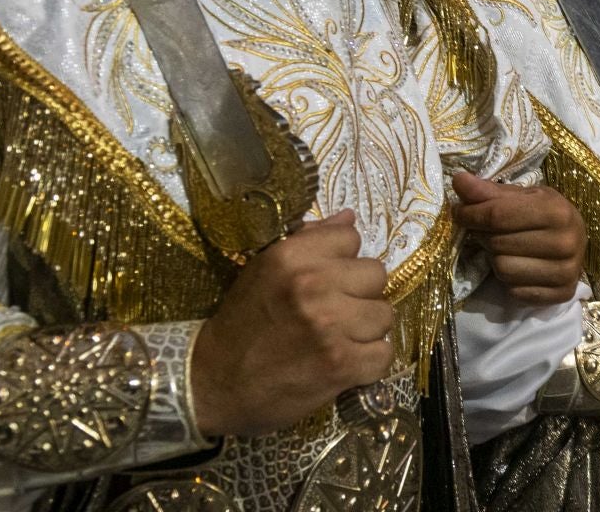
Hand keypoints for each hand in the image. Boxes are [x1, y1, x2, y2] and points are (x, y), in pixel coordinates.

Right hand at [190, 211, 394, 436]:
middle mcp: (313, 285)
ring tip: (341, 338)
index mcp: (291, 257)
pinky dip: (369, 362)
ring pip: (385, 314)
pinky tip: (346, 363)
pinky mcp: (341, 365)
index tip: (328, 278)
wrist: (215, 383)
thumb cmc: (242, 323)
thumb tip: (349, 217)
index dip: (342, 259)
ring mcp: (330, 327)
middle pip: (376, 274)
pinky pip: (384, 354)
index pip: (351, 238)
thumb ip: (308, 241)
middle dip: (360, 293)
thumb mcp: (264, 270)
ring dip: (367, 329)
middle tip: (337, 311)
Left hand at [452, 172, 585, 305]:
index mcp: (557, 211)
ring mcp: (566, 271)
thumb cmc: (544, 213)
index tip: (458, 212)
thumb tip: (458, 180)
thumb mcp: (522, 196)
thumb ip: (489, 191)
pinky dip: (508, 281)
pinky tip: (517, 266)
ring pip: (503, 270)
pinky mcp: (562, 294)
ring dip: (494, 259)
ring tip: (502, 248)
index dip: (471, 214)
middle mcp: (565, 242)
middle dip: (483, 235)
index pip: (498, 215)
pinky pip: (515, 292)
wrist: (575, 240)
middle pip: (498, 243)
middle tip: (484, 230)